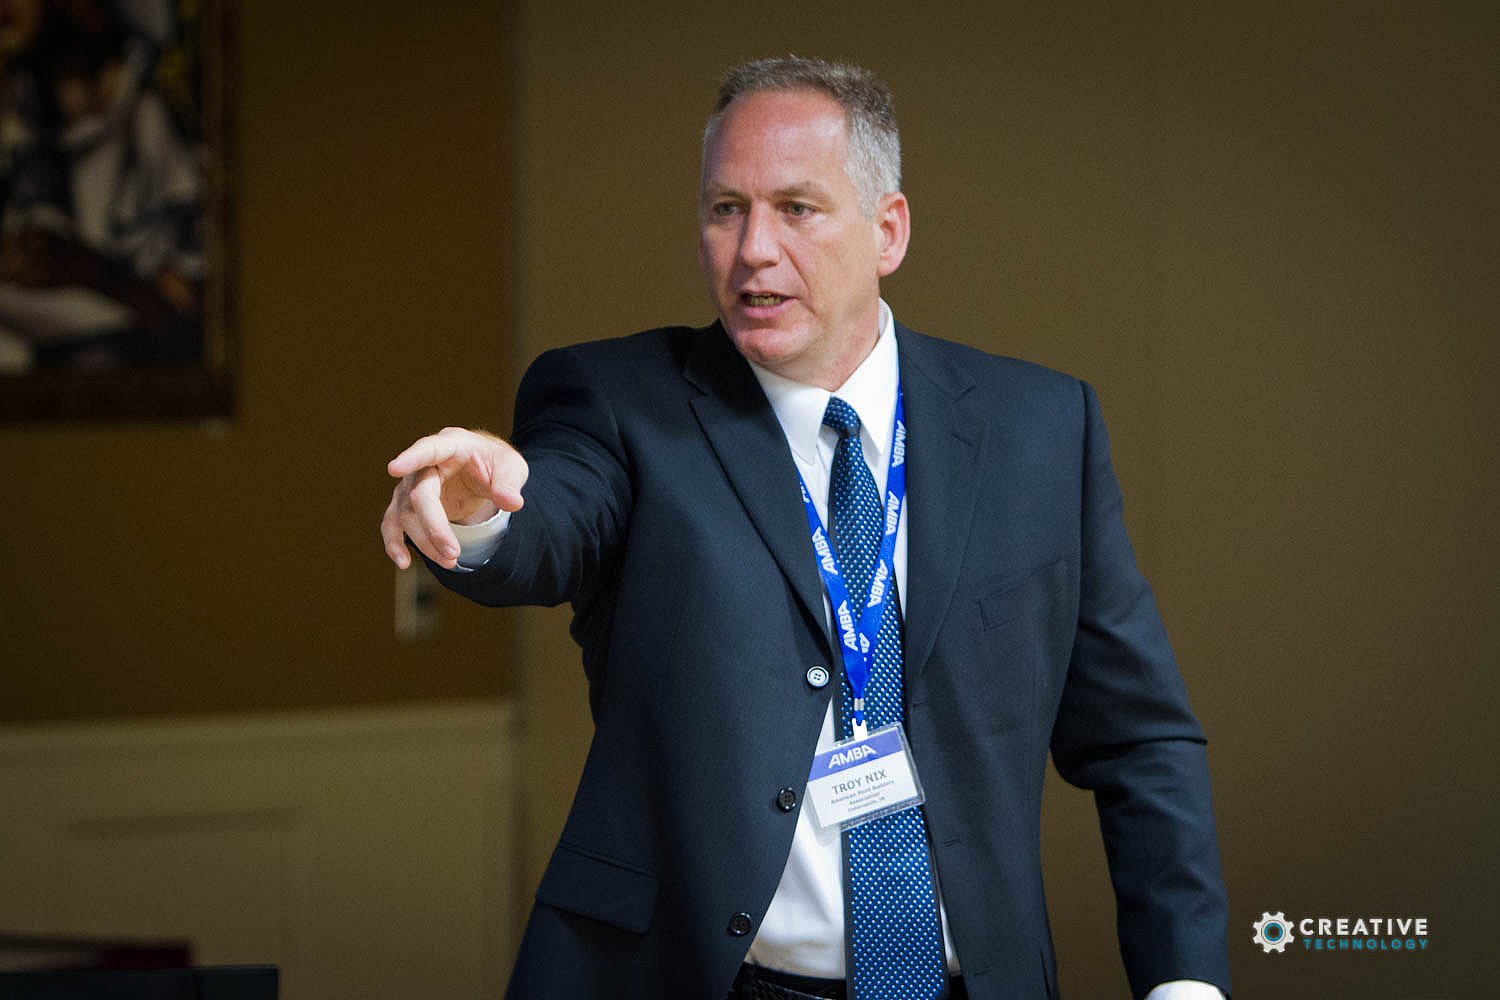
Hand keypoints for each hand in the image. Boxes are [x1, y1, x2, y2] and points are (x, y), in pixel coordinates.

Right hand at [381, 427, 528, 569]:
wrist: (482, 471)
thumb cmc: (494, 463)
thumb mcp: (512, 467)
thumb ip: (510, 483)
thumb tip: (512, 502)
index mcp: (451, 445)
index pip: (429, 449)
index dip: (411, 458)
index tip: (393, 469)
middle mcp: (425, 464)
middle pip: (418, 494)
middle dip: (433, 526)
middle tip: (453, 553)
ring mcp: (412, 485)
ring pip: (406, 514)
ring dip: (425, 541)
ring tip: (450, 562)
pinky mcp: (409, 505)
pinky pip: (393, 524)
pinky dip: (394, 543)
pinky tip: (403, 561)